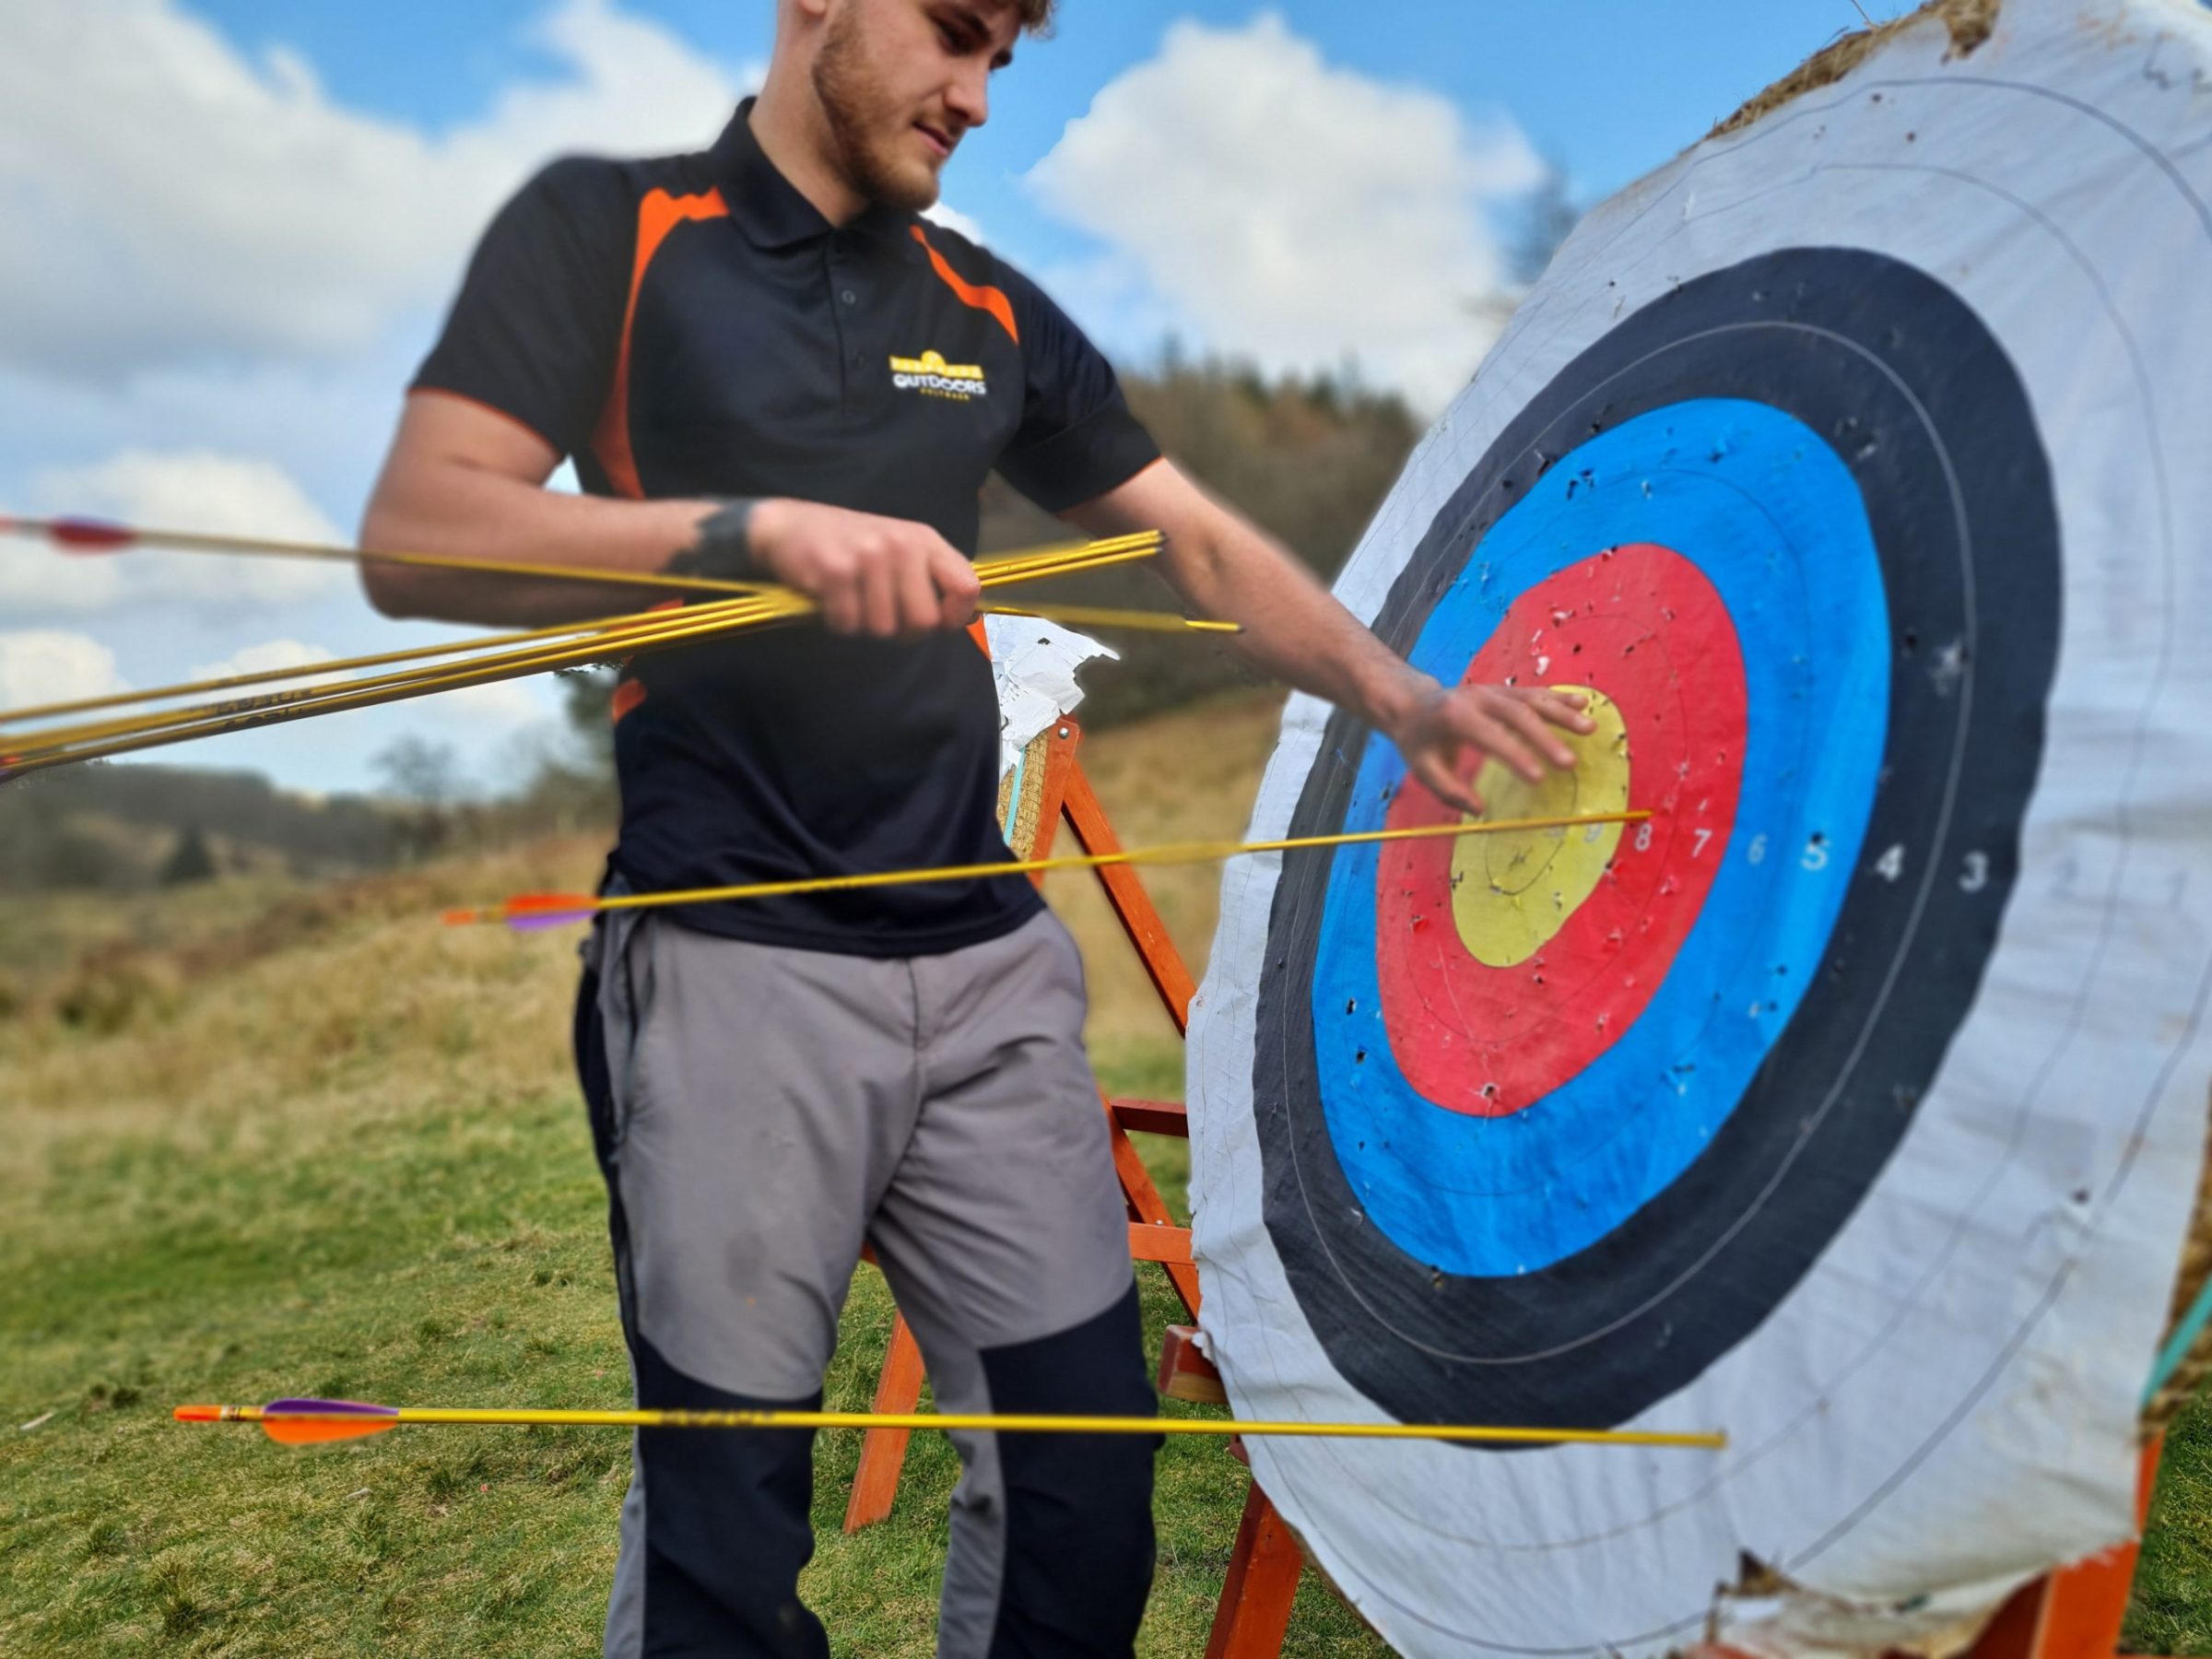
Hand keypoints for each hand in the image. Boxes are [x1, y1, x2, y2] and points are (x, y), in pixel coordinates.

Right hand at [745, 499, 981, 637]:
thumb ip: (932, 578)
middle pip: (923, 621)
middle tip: (880, 614)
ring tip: (852, 600)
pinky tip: (830, 600)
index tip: (935, 624)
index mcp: (924, 540)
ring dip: (864, 625)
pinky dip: (837, 622)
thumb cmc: (850, 544)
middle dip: (902, 630)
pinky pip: (849, 624)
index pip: (966, 588)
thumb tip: (967, 619)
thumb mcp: (900, 548)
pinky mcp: (836, 571)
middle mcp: (902, 545)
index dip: (955, 617)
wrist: (789, 526)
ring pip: (883, 628)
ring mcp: (869, 556)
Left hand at [1384, 679, 1593, 815]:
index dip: (1515, 756)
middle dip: (1546, 739)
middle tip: (1569, 763)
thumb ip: (1449, 790)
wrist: (1412, 702)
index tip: (1539, 778)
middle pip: (1517, 715)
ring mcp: (1493, 691)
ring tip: (1589, 728)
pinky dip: (1558, 698)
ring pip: (1532, 699)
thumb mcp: (1422, 768)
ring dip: (1562, 713)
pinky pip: (1534, 693)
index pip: (1489, 736)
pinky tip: (1583, 703)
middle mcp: (1477, 698)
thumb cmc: (1419, 740)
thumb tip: (1479, 811)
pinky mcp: (1504, 691)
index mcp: (1455, 717)